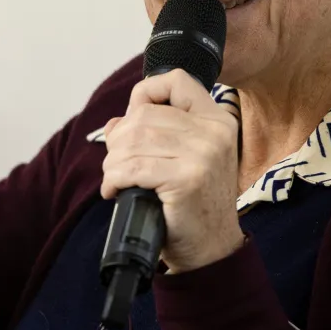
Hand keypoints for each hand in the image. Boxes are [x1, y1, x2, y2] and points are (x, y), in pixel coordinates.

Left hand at [99, 70, 243, 273]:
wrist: (211, 248)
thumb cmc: (194, 204)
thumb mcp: (184, 159)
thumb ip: (155, 133)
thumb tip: (115, 123)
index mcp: (218, 119)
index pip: (176, 80)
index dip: (144, 93)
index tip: (132, 120)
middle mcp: (215, 131)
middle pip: (144, 114)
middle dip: (118, 140)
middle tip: (117, 165)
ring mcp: (204, 153)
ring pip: (133, 140)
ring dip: (112, 163)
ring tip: (115, 180)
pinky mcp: (187, 178)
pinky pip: (133, 167)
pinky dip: (114, 179)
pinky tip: (115, 191)